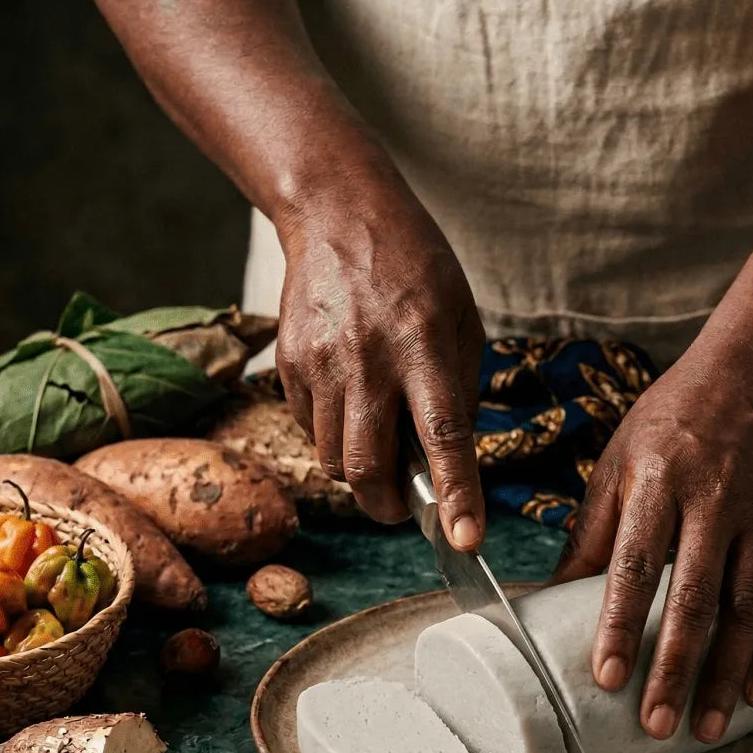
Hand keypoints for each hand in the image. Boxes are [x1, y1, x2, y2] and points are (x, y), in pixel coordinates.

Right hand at [274, 171, 485, 548]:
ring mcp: (320, 364)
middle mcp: (366, 359)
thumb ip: (459, 390)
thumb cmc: (414, 267)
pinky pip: (311, 431)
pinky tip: (351, 406)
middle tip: (405, 508)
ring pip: (334, 461)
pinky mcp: (288, 365)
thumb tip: (452, 458)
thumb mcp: (461, 319)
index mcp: (423, 346)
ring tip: (380, 443)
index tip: (465, 540)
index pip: (442, 436)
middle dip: (387, 506)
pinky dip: (334, 439)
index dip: (456, 495)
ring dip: (360, 475)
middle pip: (367, 468)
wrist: (337, 212)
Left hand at [553, 354, 752, 742]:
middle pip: (694, 598)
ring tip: (704, 728)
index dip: (622, 623)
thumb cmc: (667, 424)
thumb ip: (589, 534)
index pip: (637, 564)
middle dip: (676, 667)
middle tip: (657, 725)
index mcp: (657, 484)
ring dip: (724, 674)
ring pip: (743, 609)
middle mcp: (712, 504)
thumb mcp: (616, 465)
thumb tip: (546, 599)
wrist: (751, 380)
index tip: (606, 677)